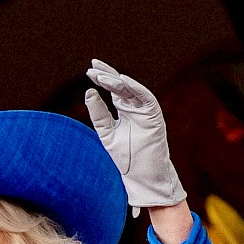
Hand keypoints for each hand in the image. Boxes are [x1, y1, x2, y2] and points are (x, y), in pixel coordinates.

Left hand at [84, 59, 185, 216]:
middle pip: (121, 86)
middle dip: (108, 75)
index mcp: (125, 111)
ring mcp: (145, 111)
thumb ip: (98, 113)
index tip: (90, 71)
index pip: (113, 90)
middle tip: (93, 67)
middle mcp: (136, 108)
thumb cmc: (126, 158)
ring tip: (101, 76)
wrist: (142, 176)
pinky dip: (136, 88)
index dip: (103, 79)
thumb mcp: (106, 133)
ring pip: (131, 90)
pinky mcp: (154, 117)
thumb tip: (89, 92)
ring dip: (117, 82)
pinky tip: (122, 80)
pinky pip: (146, 98)